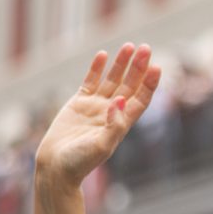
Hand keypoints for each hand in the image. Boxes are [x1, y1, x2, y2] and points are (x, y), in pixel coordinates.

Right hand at [31, 44, 160, 213]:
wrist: (55, 167)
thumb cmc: (80, 162)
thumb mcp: (102, 146)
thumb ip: (114, 125)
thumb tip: (122, 101)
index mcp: (122, 123)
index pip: (141, 99)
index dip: (149, 84)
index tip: (157, 67)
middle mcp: (112, 113)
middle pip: (130, 85)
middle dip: (138, 67)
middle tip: (146, 47)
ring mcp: (95, 107)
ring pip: (112, 80)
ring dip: (121, 64)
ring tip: (130, 46)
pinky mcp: (78, 104)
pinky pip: (90, 82)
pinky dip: (96, 69)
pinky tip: (103, 55)